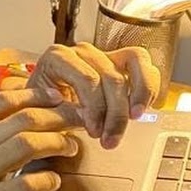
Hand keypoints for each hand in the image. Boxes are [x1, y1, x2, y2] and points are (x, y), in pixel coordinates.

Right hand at [0, 87, 78, 190]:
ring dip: (56, 143)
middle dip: (56, 116)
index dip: (34, 96)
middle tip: (75, 120)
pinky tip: (53, 182)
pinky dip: (45, 182)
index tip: (54, 98)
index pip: (2, 101)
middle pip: (22, 119)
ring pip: (26, 145)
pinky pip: (22, 186)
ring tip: (69, 147)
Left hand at [26, 43, 159, 149]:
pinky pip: (142, 63)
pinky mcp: (118, 60)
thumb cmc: (42, 104)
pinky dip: (148, 84)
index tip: (95, 132)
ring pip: (133, 63)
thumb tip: (86, 117)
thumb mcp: (44, 110)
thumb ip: (64, 112)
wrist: (43, 99)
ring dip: (139, 94)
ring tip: (134, 118)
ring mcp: (101, 53)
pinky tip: (144, 106)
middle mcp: (81, 51)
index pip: (87, 80)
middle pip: (111, 77)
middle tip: (109, 140)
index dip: (95, 109)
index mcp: (58, 57)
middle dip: (115, 113)